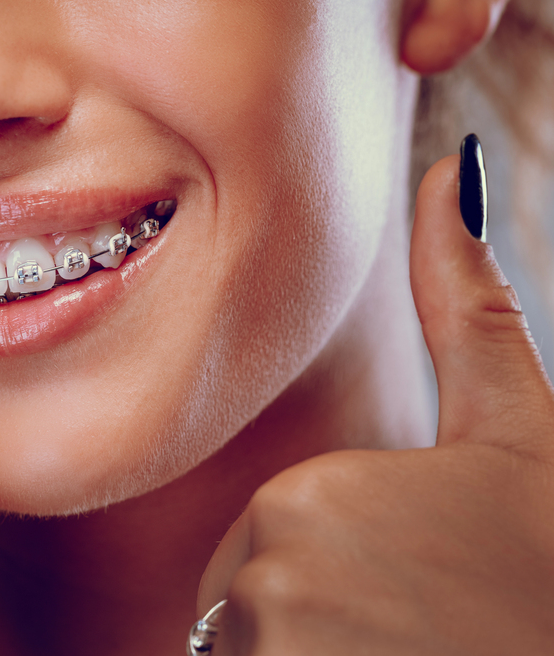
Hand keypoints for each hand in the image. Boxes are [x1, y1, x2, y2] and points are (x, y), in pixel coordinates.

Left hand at [197, 150, 553, 653]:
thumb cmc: (544, 579)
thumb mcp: (522, 446)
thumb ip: (471, 316)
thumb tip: (448, 169)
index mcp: (313, 488)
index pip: (282, 526)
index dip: (350, 560)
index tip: (420, 585)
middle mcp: (271, 560)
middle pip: (257, 585)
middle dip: (321, 609)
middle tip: (410, 630)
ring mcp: (260, 638)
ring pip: (252, 639)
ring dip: (308, 649)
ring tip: (392, 650)